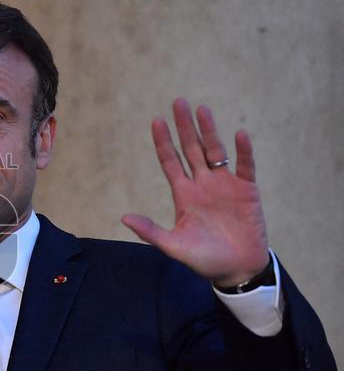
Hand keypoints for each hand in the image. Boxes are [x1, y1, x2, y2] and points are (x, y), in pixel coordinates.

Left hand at [121, 98, 269, 286]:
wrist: (236, 269)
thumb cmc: (204, 259)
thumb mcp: (173, 246)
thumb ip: (150, 232)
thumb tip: (124, 218)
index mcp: (184, 194)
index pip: (171, 161)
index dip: (164, 142)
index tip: (156, 121)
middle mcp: (203, 184)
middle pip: (192, 149)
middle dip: (185, 126)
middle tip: (178, 102)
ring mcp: (225, 185)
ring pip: (216, 151)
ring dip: (209, 131)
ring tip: (202, 110)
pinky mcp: (247, 191)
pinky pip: (245, 167)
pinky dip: (243, 152)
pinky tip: (239, 135)